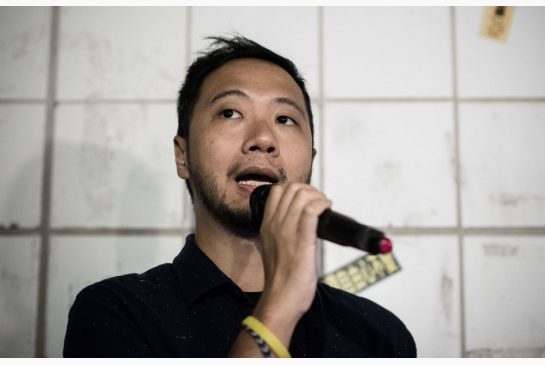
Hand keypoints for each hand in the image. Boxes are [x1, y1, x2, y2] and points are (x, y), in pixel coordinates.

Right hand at [256, 182, 331, 321]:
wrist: (280, 299)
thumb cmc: (281, 280)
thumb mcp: (273, 250)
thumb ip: (280, 235)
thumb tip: (297, 226)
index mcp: (265, 225)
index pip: (276, 191)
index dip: (296, 189)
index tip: (308, 198)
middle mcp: (274, 224)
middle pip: (291, 189)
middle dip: (310, 190)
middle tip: (320, 202)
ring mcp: (286, 230)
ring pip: (302, 195)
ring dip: (318, 196)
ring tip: (325, 206)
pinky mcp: (301, 239)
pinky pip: (311, 210)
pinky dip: (322, 204)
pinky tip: (328, 209)